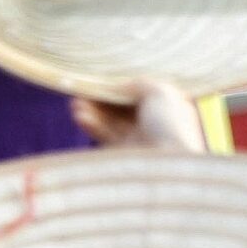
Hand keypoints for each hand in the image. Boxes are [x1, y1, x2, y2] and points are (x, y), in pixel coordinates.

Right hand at [73, 79, 207, 151]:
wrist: (167, 167)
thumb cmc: (170, 126)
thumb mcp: (161, 93)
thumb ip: (140, 84)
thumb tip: (120, 86)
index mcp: (171, 108)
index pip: (144, 94)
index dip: (123, 87)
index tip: (102, 80)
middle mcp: (156, 124)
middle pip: (124, 108)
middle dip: (103, 99)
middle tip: (82, 90)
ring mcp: (140, 141)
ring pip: (112, 122)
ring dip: (93, 111)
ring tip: (75, 103)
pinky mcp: (125, 155)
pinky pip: (105, 137)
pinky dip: (92, 126)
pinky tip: (79, 116)